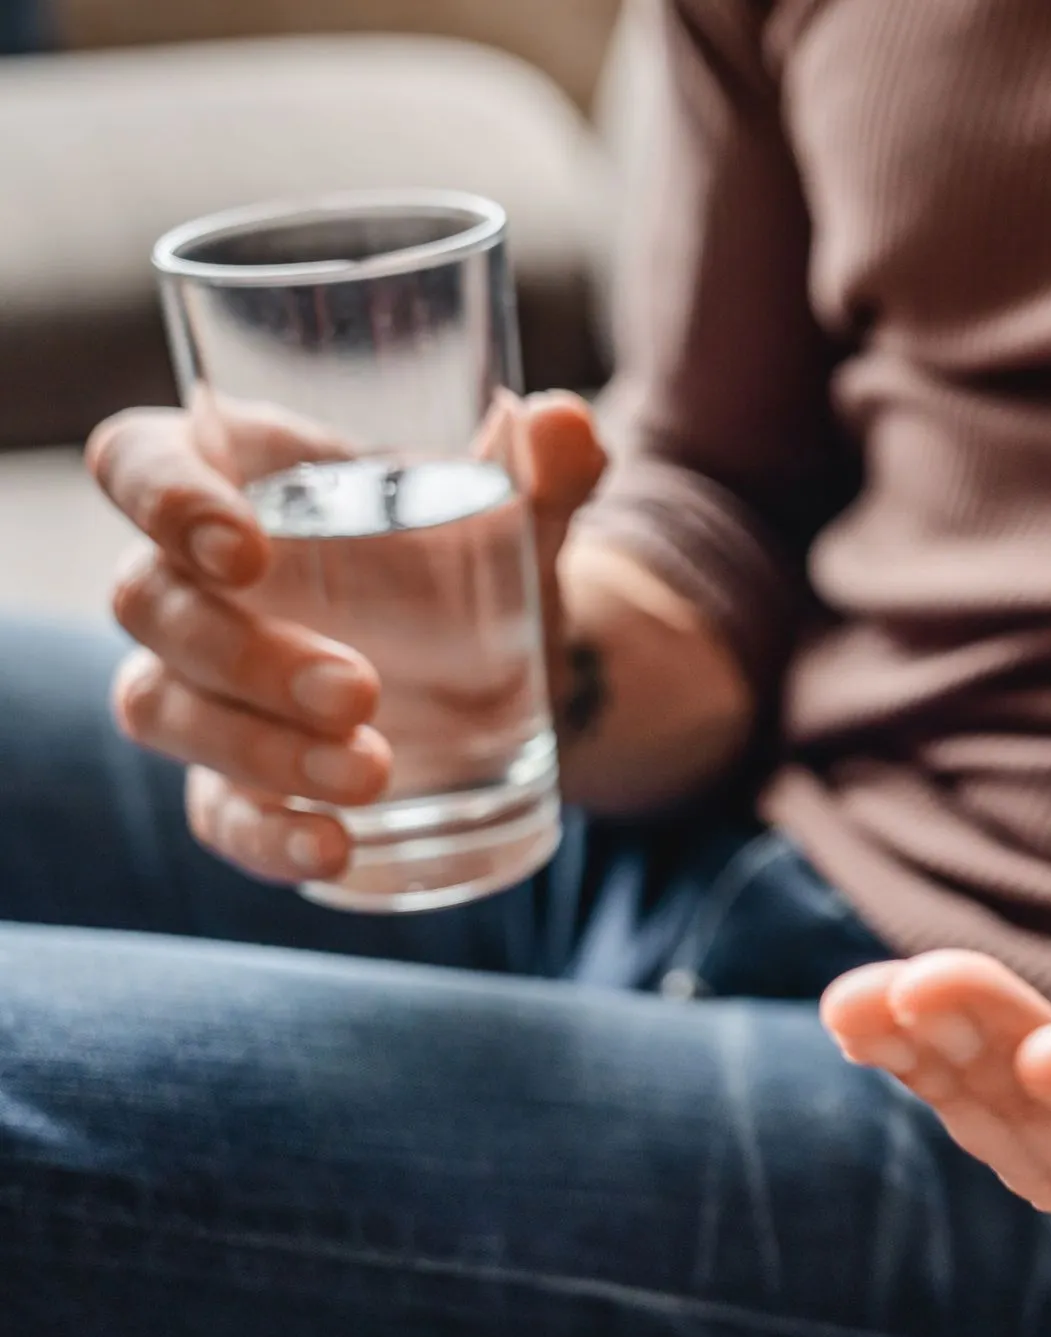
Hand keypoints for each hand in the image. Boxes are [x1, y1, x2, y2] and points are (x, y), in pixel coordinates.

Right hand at [87, 391, 604, 884]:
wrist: (516, 666)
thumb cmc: (478, 557)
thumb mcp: (520, 513)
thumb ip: (547, 468)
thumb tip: (565, 424)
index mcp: (240, 480)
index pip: (137, 460)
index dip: (161, 498)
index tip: (244, 550)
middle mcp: (192, 579)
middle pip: (149, 605)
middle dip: (245, 655)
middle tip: (361, 690)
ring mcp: (201, 684)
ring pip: (162, 710)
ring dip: (258, 749)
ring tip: (375, 773)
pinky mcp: (235, 777)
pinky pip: (214, 812)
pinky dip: (265, 837)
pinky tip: (336, 849)